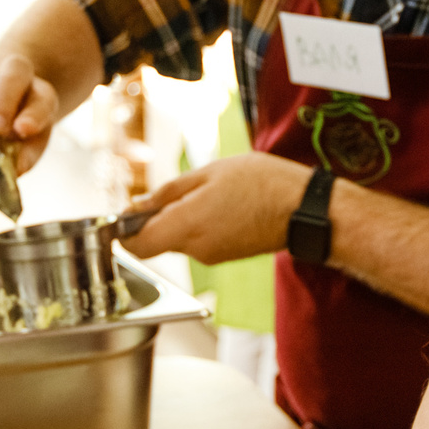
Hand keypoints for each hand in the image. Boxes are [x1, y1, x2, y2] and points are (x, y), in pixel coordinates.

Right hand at [0, 56, 59, 175]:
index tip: (24, 131)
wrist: (6, 112)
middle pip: (12, 70)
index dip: (32, 115)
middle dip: (2, 100)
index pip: (41, 99)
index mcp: (39, 92)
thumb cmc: (23, 127)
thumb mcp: (34, 142)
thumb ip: (28, 153)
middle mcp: (11, 75)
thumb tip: (16, 168)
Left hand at [124, 153, 310, 263]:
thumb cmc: (261, 183)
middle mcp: (195, 248)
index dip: (125, 230)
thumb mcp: (209, 173)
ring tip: (207, 192)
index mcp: (185, 226)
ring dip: (182, 219)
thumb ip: (169, 191)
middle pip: (156, 241)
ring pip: (179, 240)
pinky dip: (200, 225)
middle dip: (156, 219)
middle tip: (173, 191)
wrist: (303, 208)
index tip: (128, 212)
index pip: (136, 245)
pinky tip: (221, 205)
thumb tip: (139, 205)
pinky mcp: (225, 255)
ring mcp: (211, 255)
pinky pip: (199, 242)